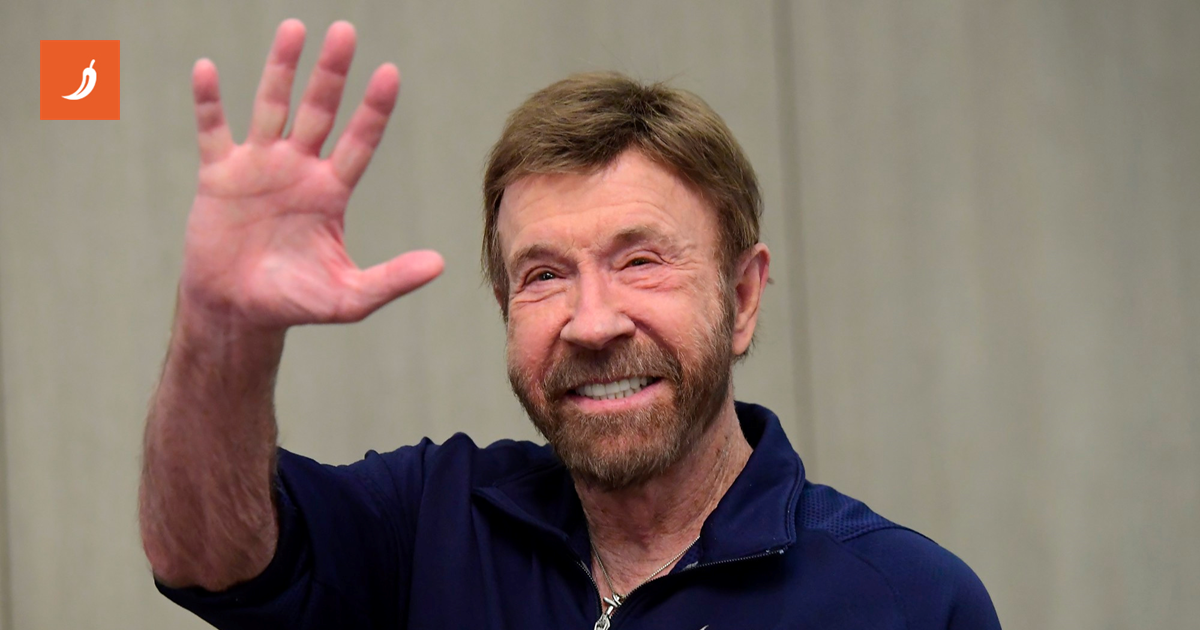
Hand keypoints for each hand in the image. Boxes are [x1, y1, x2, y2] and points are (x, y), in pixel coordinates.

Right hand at [180, 19, 442, 330]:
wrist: (238, 312)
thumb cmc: (295, 303)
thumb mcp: (349, 298)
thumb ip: (392, 279)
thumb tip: (440, 264)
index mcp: (332, 193)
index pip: (360, 141)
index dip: (373, 109)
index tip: (389, 73)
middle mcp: (298, 170)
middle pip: (319, 111)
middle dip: (331, 72)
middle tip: (345, 31)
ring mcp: (258, 167)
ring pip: (272, 107)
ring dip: (281, 69)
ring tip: (295, 29)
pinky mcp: (218, 176)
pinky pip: (213, 130)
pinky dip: (208, 102)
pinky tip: (207, 69)